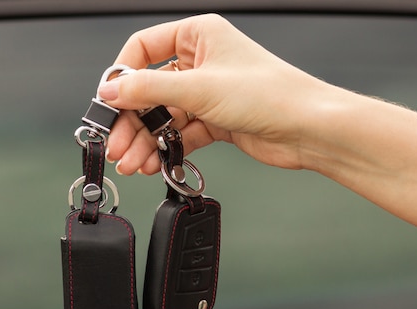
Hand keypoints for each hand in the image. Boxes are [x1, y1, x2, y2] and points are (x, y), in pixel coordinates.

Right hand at [98, 14, 330, 174]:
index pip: (143, 49)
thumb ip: (149, 90)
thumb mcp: (199, 87)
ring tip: (132, 163)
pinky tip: (153, 164)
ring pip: (165, 116)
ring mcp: (209, 93)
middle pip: (151, 89)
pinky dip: (167, 149)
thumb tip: (111, 89)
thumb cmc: (268, 93)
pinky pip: (182, 133)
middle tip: (116, 146)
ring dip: (146, 141)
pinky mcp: (217, 120)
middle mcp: (201, 61)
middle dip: (132, 120)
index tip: (108, 102)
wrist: (308, 128)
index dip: (122, 75)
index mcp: (198, 36)